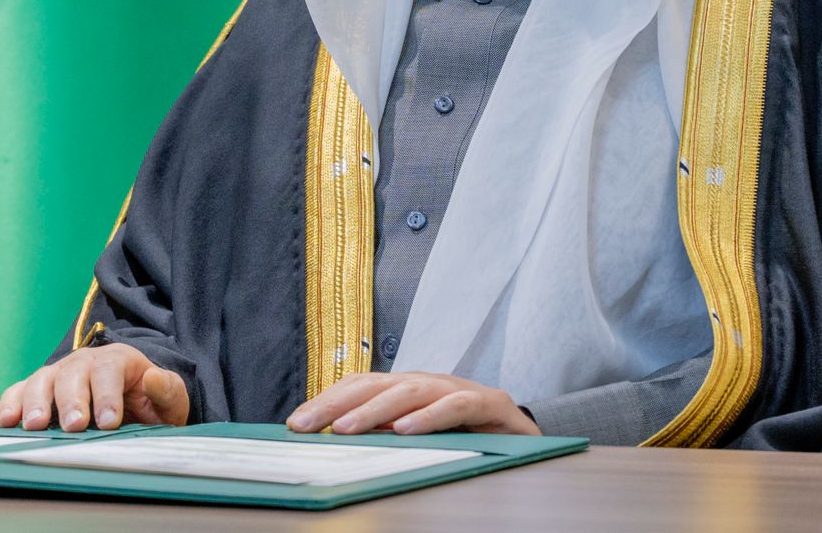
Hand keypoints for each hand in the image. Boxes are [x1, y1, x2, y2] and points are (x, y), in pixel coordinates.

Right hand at [0, 343, 189, 431]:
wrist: (132, 403)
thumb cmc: (150, 403)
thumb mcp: (170, 399)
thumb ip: (168, 389)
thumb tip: (154, 378)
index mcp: (118, 360)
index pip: (110, 370)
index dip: (107, 395)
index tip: (108, 423)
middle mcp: (85, 361)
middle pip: (74, 374)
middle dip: (72, 400)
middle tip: (74, 426)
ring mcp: (59, 373)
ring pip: (43, 379)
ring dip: (37, 401)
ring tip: (35, 425)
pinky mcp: (39, 389)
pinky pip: (19, 391)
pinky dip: (11, 403)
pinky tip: (8, 421)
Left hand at [286, 372, 538, 435]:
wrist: (525, 435)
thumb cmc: (466, 433)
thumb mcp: (418, 433)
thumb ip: (383, 432)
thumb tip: (335, 438)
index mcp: (407, 389)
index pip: (360, 385)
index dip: (328, 400)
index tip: (296, 422)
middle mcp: (428, 383)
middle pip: (376, 384)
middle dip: (337, 403)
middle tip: (306, 424)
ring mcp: (458, 389)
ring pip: (411, 391)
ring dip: (375, 409)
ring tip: (347, 428)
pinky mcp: (490, 403)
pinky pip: (456, 406)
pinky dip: (430, 416)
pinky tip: (406, 429)